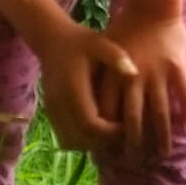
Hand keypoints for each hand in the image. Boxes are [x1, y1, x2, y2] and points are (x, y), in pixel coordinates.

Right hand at [32, 20, 137, 152]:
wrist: (51, 40)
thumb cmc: (80, 42)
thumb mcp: (101, 44)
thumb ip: (117, 58)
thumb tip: (134, 73)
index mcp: (73, 88)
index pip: (90, 125)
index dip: (109, 132)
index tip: (126, 126)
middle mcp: (59, 103)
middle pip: (79, 139)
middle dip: (102, 142)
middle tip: (120, 133)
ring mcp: (52, 110)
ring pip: (70, 142)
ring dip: (90, 143)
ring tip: (108, 132)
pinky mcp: (50, 113)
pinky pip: (64, 137)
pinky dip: (80, 140)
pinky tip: (96, 128)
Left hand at [100, 15, 185, 156]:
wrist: (151, 6)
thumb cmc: (124, 30)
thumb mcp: (104, 53)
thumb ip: (101, 81)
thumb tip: (91, 112)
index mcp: (114, 75)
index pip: (109, 113)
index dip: (108, 135)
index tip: (108, 153)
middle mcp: (135, 77)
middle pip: (134, 119)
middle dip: (134, 144)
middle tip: (135, 162)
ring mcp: (158, 73)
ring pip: (160, 113)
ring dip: (161, 137)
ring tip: (162, 154)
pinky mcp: (177, 67)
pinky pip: (183, 96)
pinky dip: (184, 113)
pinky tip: (183, 127)